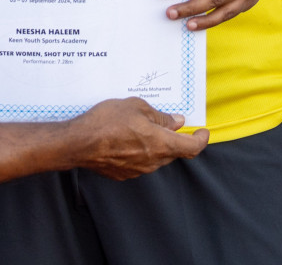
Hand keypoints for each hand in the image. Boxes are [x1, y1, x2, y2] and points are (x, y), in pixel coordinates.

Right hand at [69, 98, 208, 179]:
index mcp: (161, 144)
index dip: (201, 139)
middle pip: (173, 152)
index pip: (192, 148)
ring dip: (155, 144)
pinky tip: (125, 138)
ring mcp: (138, 170)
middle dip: (174, 138)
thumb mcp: (137, 107)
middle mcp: (153, 161)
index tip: (202, 132)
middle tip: (167, 122)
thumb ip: (160, 116)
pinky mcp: (124, 174)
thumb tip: (176, 121)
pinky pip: (139, 162)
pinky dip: (139, 151)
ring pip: (156, 157)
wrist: (79, 143)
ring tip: (140, 127)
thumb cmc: (107, 121)